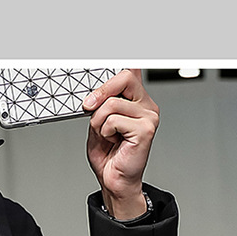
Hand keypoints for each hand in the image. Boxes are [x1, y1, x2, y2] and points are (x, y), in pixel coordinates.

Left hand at [83, 69, 159, 219]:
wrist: (113, 180)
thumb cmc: (108, 153)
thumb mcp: (97, 123)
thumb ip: (99, 104)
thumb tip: (94, 91)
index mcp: (137, 99)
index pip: (130, 70)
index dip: (119, 63)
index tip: (105, 55)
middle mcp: (146, 104)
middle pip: (124, 76)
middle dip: (101, 91)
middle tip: (87, 106)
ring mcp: (149, 116)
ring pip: (111, 104)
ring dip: (98, 122)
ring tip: (105, 135)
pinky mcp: (146, 129)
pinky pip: (113, 120)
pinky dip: (104, 132)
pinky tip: (113, 141)